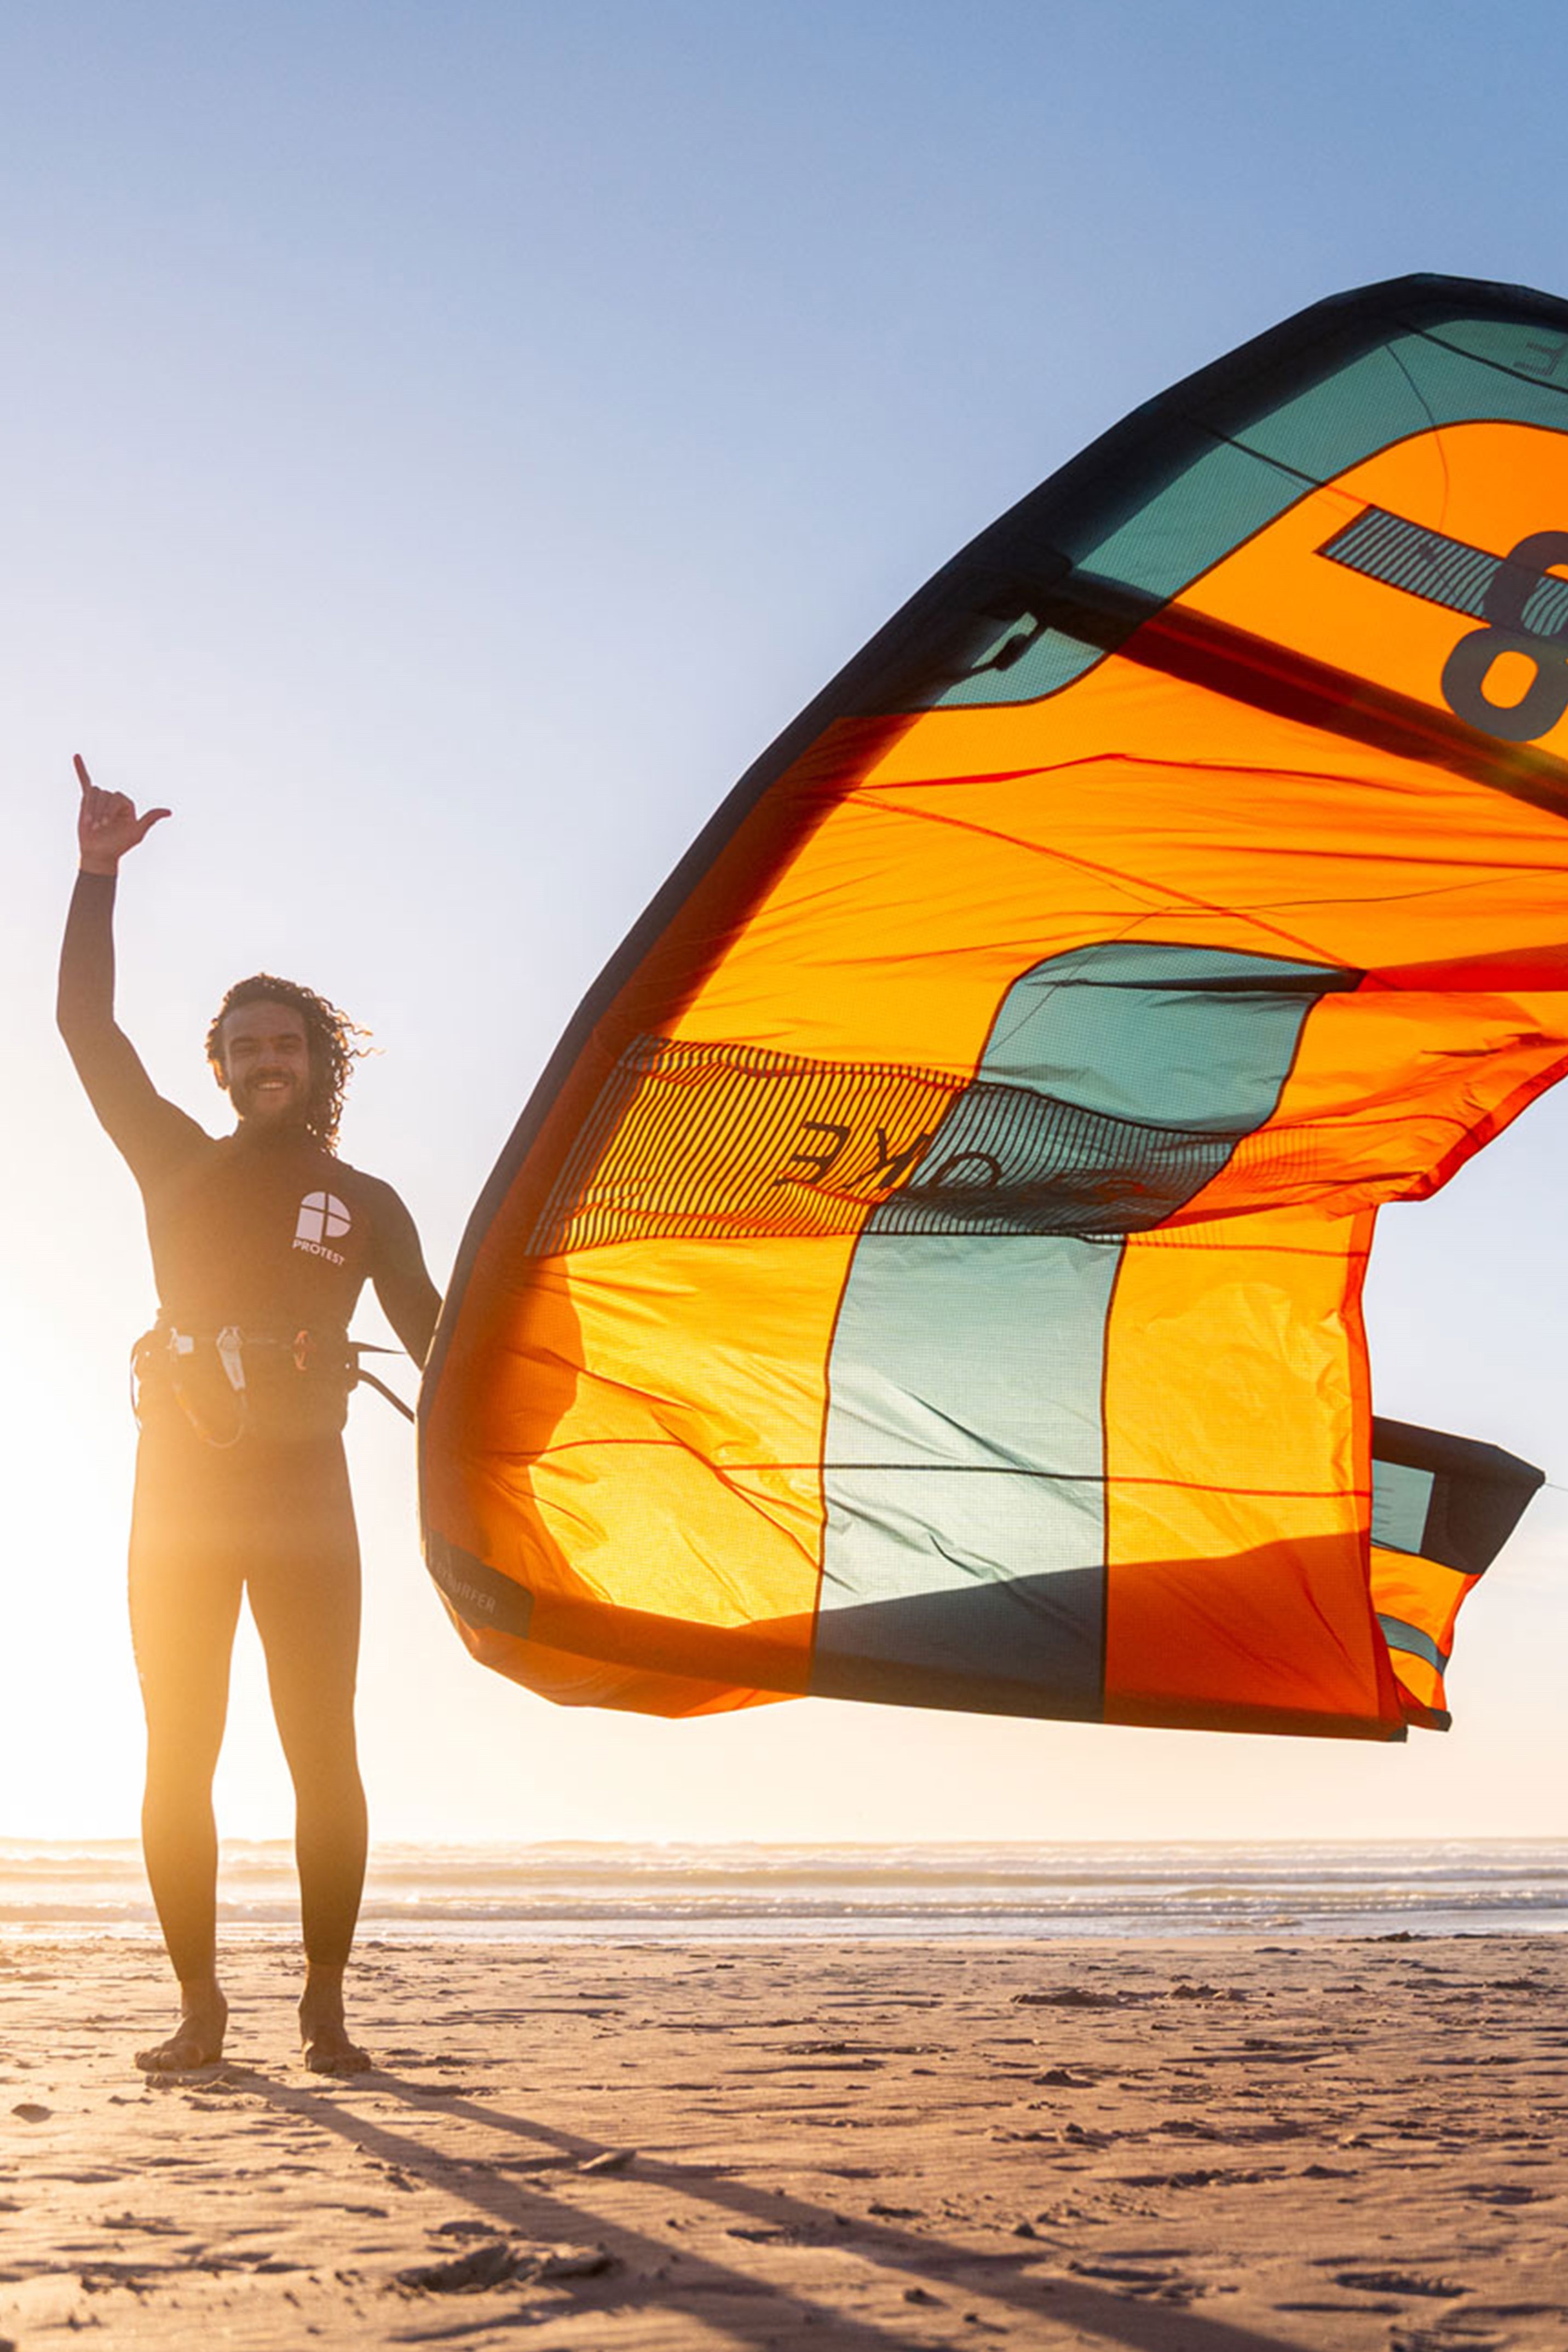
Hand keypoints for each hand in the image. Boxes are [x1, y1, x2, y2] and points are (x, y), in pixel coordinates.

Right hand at [74, 754, 170, 874]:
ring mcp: (101, 800)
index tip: (106, 825)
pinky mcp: (87, 801)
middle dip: (100, 811)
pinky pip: (85, 781)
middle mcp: (114, 800)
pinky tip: (76, 756)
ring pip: (94, 792)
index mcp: (127, 804)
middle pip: (105, 794)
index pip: (118, 797)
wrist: (99, 854)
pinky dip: (80, 769)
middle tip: (98, 828)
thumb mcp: (136, 833)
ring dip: (90, 808)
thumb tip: (169, 811)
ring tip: (91, 825)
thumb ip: (150, 819)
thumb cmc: (118, 845)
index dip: (110, 810)